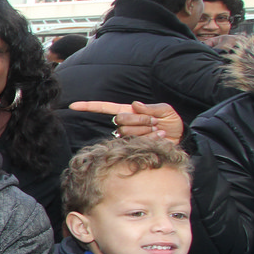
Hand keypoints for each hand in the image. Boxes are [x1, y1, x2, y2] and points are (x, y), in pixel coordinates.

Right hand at [68, 100, 183, 142]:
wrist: (180, 139)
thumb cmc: (172, 123)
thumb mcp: (165, 110)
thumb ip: (151, 108)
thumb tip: (135, 105)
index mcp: (129, 112)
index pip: (105, 108)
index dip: (89, 106)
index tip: (73, 106)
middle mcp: (126, 125)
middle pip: (120, 120)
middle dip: (140, 120)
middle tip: (155, 122)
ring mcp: (129, 137)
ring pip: (128, 132)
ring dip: (147, 130)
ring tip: (158, 131)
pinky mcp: (134, 147)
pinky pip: (137, 141)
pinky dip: (151, 138)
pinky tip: (159, 137)